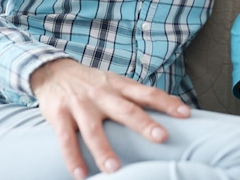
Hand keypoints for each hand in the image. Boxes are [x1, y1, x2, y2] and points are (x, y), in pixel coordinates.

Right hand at [30, 59, 190, 179]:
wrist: (53, 70)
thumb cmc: (93, 82)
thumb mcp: (117, 83)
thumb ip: (139, 96)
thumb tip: (175, 106)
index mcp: (120, 86)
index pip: (148, 93)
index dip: (167, 103)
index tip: (186, 114)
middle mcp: (103, 94)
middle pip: (126, 110)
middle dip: (144, 124)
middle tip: (161, 137)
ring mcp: (80, 105)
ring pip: (94, 130)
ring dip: (104, 150)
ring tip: (115, 168)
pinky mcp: (59, 116)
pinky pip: (66, 139)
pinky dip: (73, 158)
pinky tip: (81, 175)